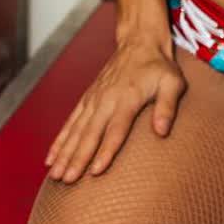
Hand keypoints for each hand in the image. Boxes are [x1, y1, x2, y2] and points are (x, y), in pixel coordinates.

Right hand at [45, 36, 187, 181]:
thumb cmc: (159, 67)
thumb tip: (162, 132)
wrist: (139, 43)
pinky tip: (51, 157)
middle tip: (66, 180)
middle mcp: (105, 101)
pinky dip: (59, 141)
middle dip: (77, 159)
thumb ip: (167, 107)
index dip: (105, 152)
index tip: (95, 171)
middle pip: (89, 134)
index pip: (115, 130)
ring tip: (54, 175)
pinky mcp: (87, 99)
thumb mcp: (172, 83)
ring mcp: (93, 100)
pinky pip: (70, 123)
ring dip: (64, 154)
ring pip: (76, 131)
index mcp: (126, 99)